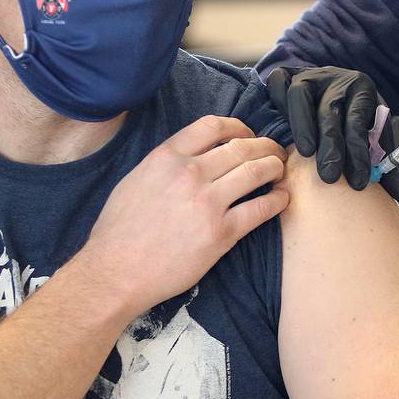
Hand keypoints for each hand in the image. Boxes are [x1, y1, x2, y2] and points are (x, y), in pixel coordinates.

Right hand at [80, 116, 288, 318]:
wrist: (116, 273)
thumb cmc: (120, 229)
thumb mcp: (137, 178)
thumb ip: (168, 162)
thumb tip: (195, 154)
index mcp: (168, 156)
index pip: (213, 126)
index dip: (239, 126)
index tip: (248, 134)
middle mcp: (191, 173)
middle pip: (242, 147)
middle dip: (265, 146)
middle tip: (274, 152)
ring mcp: (208, 202)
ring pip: (256, 171)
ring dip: (275, 167)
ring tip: (281, 169)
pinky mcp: (221, 233)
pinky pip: (260, 209)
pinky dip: (277, 200)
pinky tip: (282, 198)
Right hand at [266, 66, 398, 201]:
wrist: (331, 88)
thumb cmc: (351, 120)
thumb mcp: (372, 137)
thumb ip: (386, 167)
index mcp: (362, 91)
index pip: (360, 120)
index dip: (359, 151)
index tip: (359, 181)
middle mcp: (336, 79)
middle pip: (331, 111)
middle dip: (331, 145)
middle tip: (330, 177)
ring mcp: (309, 75)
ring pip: (301, 95)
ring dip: (303, 125)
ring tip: (306, 154)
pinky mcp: (286, 73)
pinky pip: (279, 82)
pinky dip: (278, 102)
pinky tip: (281, 127)